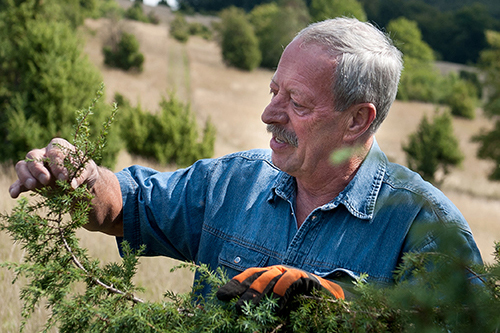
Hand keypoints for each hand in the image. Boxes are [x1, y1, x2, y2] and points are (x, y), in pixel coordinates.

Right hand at [9, 138, 98, 197]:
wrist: (82, 181)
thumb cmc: (83, 170)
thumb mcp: (88, 170)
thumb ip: (80, 175)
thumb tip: (71, 185)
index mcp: (58, 147)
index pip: (54, 152)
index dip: (57, 164)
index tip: (63, 178)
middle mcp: (44, 154)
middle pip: (33, 156)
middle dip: (38, 168)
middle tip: (46, 180)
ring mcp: (35, 167)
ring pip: (22, 166)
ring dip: (25, 176)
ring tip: (32, 186)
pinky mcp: (31, 180)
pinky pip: (19, 182)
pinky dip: (16, 187)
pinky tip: (14, 194)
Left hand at [216, 265, 343, 311]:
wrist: (335, 300)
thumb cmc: (305, 306)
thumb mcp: (281, 309)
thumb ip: (266, 312)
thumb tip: (249, 325)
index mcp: (271, 276)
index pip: (249, 276)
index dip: (235, 284)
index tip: (220, 295)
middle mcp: (279, 271)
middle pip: (256, 276)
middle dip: (241, 290)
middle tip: (230, 306)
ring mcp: (292, 272)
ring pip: (270, 278)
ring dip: (255, 294)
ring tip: (242, 309)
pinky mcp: (306, 278)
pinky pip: (290, 283)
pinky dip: (280, 294)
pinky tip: (273, 307)